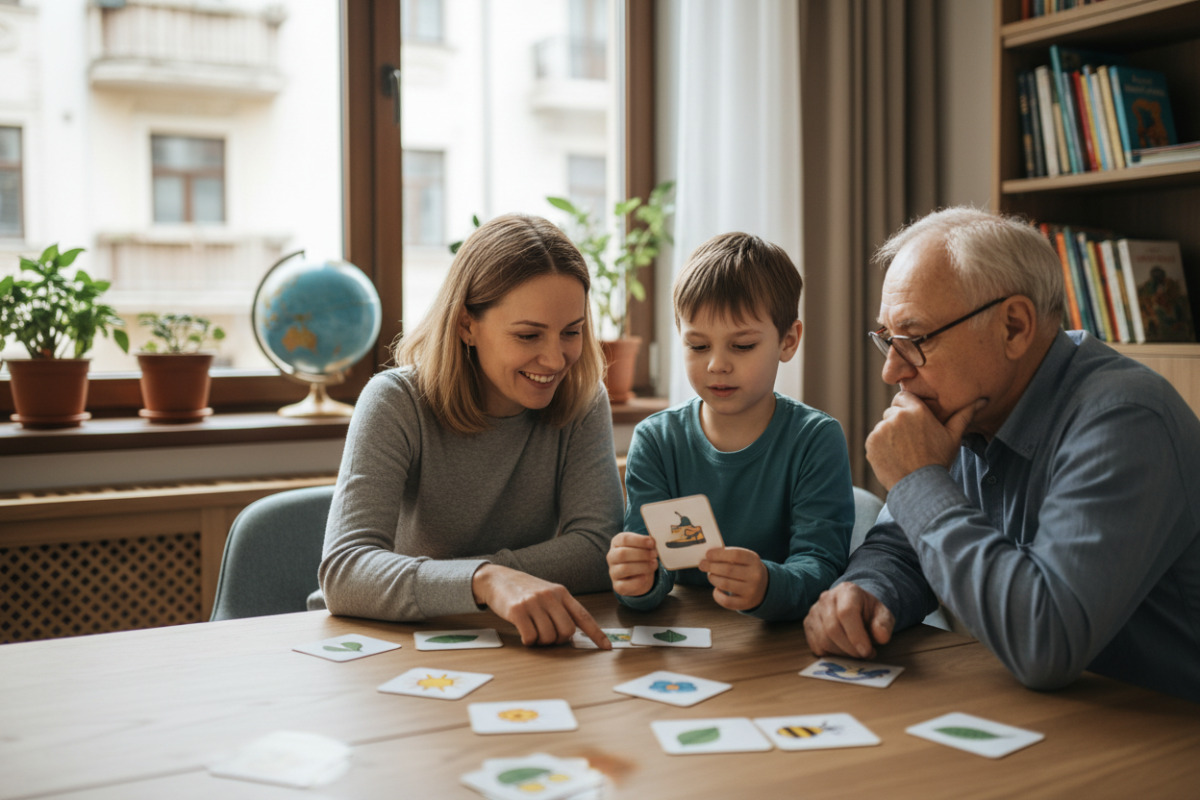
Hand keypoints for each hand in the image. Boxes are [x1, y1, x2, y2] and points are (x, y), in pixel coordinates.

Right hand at [471, 564, 609, 648]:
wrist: (497, 579)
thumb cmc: (524, 589)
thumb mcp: (547, 592)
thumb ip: (561, 608)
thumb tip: (572, 633)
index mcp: (562, 592)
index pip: (584, 616)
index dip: (597, 634)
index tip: (606, 648)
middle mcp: (550, 596)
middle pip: (567, 632)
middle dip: (558, 640)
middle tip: (548, 636)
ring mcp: (534, 603)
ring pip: (548, 637)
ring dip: (541, 641)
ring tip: (533, 630)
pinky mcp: (518, 610)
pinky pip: (530, 638)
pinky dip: (528, 641)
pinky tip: (523, 633)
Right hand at [606, 532, 658, 596]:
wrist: (639, 577)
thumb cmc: (641, 558)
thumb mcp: (643, 547)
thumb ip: (647, 544)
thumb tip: (653, 542)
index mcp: (616, 543)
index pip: (624, 539)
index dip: (639, 540)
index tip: (652, 543)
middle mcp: (612, 557)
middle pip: (622, 553)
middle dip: (642, 554)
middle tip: (654, 554)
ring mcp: (613, 572)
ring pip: (624, 568)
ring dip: (643, 566)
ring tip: (654, 564)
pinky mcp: (618, 586)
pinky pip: (626, 585)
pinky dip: (639, 581)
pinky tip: (647, 576)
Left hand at [698, 547, 767, 610]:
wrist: (763, 587)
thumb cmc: (746, 569)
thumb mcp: (744, 559)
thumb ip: (728, 555)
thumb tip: (708, 555)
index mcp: (754, 560)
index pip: (736, 555)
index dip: (719, 554)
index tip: (707, 554)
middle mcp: (755, 575)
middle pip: (728, 570)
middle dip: (711, 566)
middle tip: (702, 565)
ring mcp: (751, 590)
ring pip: (725, 584)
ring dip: (713, 578)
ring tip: (710, 575)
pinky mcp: (745, 603)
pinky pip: (726, 601)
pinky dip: (717, 594)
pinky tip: (717, 589)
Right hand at [803, 582, 894, 659]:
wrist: (856, 607)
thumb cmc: (869, 612)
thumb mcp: (883, 615)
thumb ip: (884, 624)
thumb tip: (881, 637)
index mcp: (847, 591)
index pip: (846, 612)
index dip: (856, 635)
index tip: (866, 650)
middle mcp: (827, 598)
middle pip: (832, 629)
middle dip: (850, 648)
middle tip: (865, 654)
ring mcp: (814, 611)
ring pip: (823, 640)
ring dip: (842, 653)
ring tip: (856, 652)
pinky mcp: (808, 624)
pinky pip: (816, 646)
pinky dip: (831, 654)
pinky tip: (843, 650)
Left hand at [865, 392, 982, 488]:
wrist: (921, 487)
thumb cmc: (939, 460)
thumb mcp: (953, 436)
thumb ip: (964, 414)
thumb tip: (982, 400)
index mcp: (916, 410)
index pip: (903, 397)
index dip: (907, 409)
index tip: (914, 423)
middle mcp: (896, 416)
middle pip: (892, 412)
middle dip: (898, 422)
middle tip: (911, 441)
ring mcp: (881, 430)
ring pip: (883, 426)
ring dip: (889, 435)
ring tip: (904, 452)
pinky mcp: (871, 443)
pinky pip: (874, 440)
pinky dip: (881, 447)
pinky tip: (895, 458)